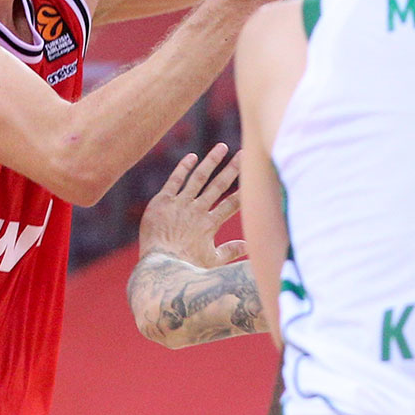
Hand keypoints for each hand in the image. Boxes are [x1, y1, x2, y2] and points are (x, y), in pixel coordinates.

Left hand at [140, 143, 245, 268]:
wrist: (159, 266)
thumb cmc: (185, 267)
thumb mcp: (212, 261)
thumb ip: (230, 251)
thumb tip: (248, 246)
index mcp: (210, 224)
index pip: (232, 203)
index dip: (245, 189)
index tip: (256, 177)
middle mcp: (197, 210)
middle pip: (219, 185)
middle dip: (233, 169)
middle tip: (244, 154)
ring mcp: (180, 204)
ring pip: (199, 178)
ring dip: (211, 162)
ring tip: (222, 147)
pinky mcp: (163, 201)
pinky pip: (175, 181)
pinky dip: (183, 168)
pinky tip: (192, 157)